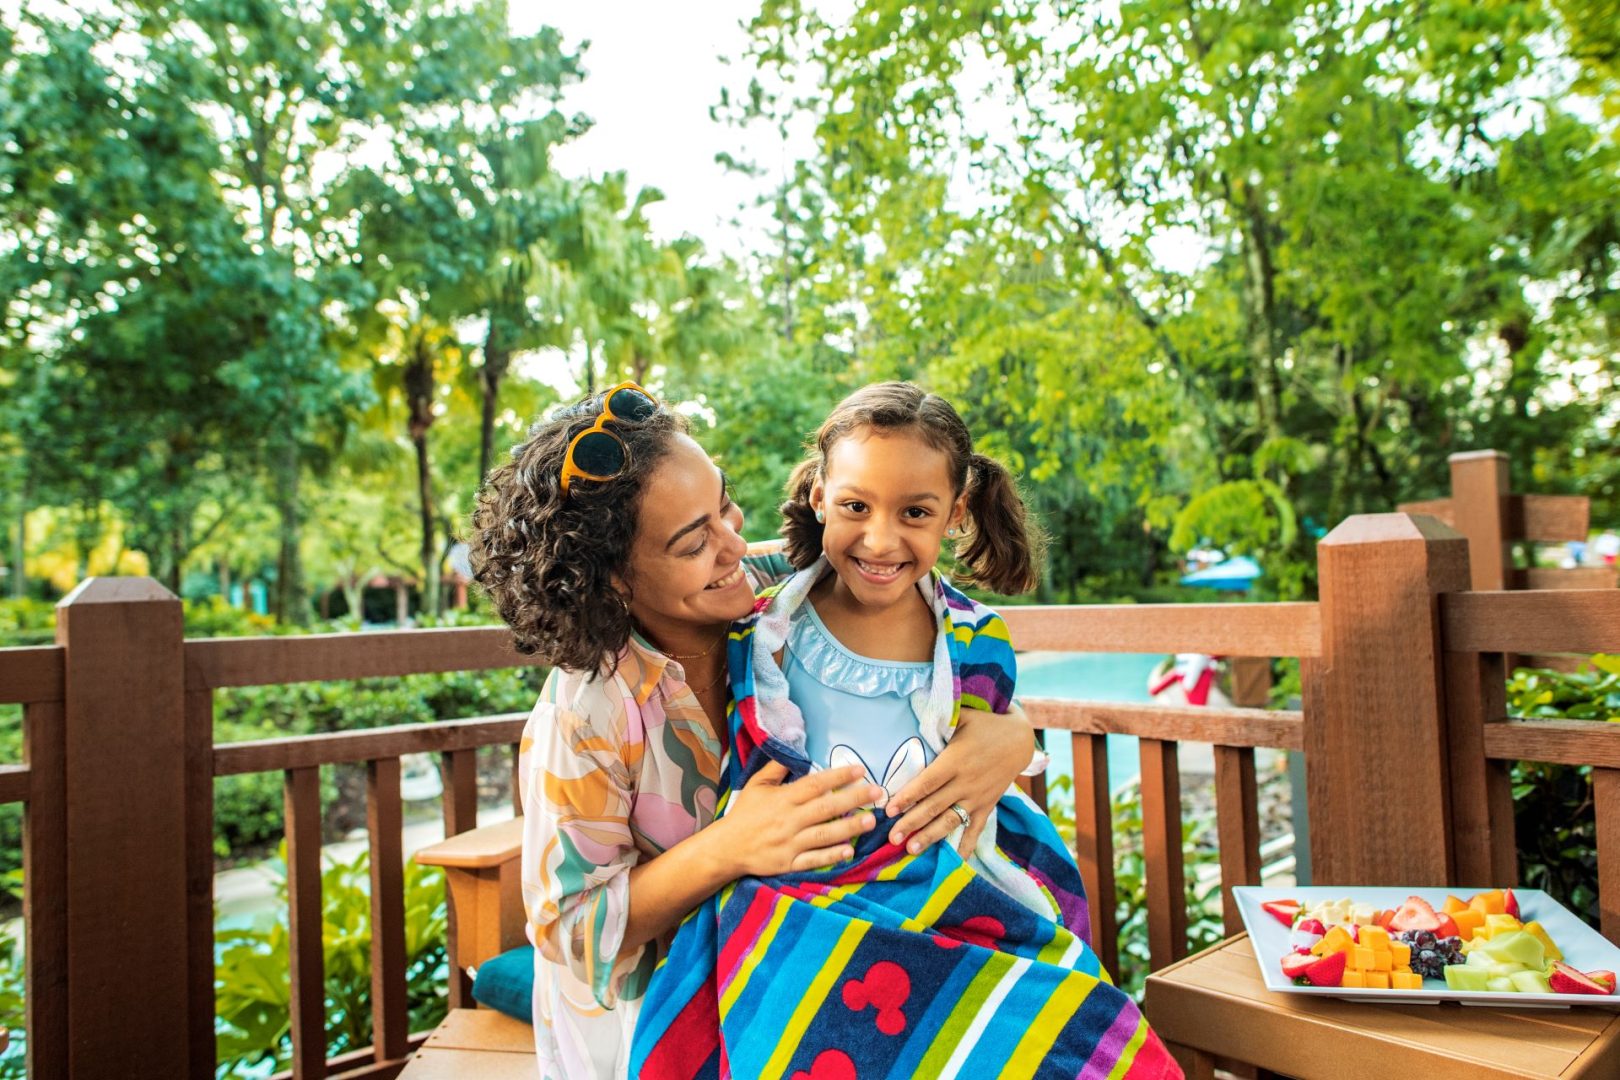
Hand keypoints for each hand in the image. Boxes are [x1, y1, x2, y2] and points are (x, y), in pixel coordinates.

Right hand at [718, 761, 885, 875]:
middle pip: (826, 807)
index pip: (815, 784)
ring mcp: (790, 843)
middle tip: (878, 793)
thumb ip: (777, 768)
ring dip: (850, 827)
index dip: (838, 776)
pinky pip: (814, 859)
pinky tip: (849, 850)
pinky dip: (832, 856)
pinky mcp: (789, 863)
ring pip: (824, 834)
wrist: (726, 848)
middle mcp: (789, 820)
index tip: (860, 770)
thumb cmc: (744, 814)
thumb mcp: (756, 785)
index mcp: (783, 799)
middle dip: (854, 799)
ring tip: (871, 820)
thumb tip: (794, 749)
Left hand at [884, 704, 1035, 855]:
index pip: (928, 782)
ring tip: (911, 850)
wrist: (1021, 739)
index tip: (889, 809)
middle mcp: (965, 782)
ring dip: (930, 837)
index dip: (908, 796)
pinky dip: (965, 845)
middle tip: (891, 838)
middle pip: (934, 806)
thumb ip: (939, 716)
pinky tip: (954, 861)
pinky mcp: (987, 806)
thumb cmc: (986, 724)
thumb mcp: (963, 716)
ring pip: (950, 821)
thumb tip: (913, 701)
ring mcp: (977, 797)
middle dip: (911, 823)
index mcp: (955, 760)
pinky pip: (975, 829)